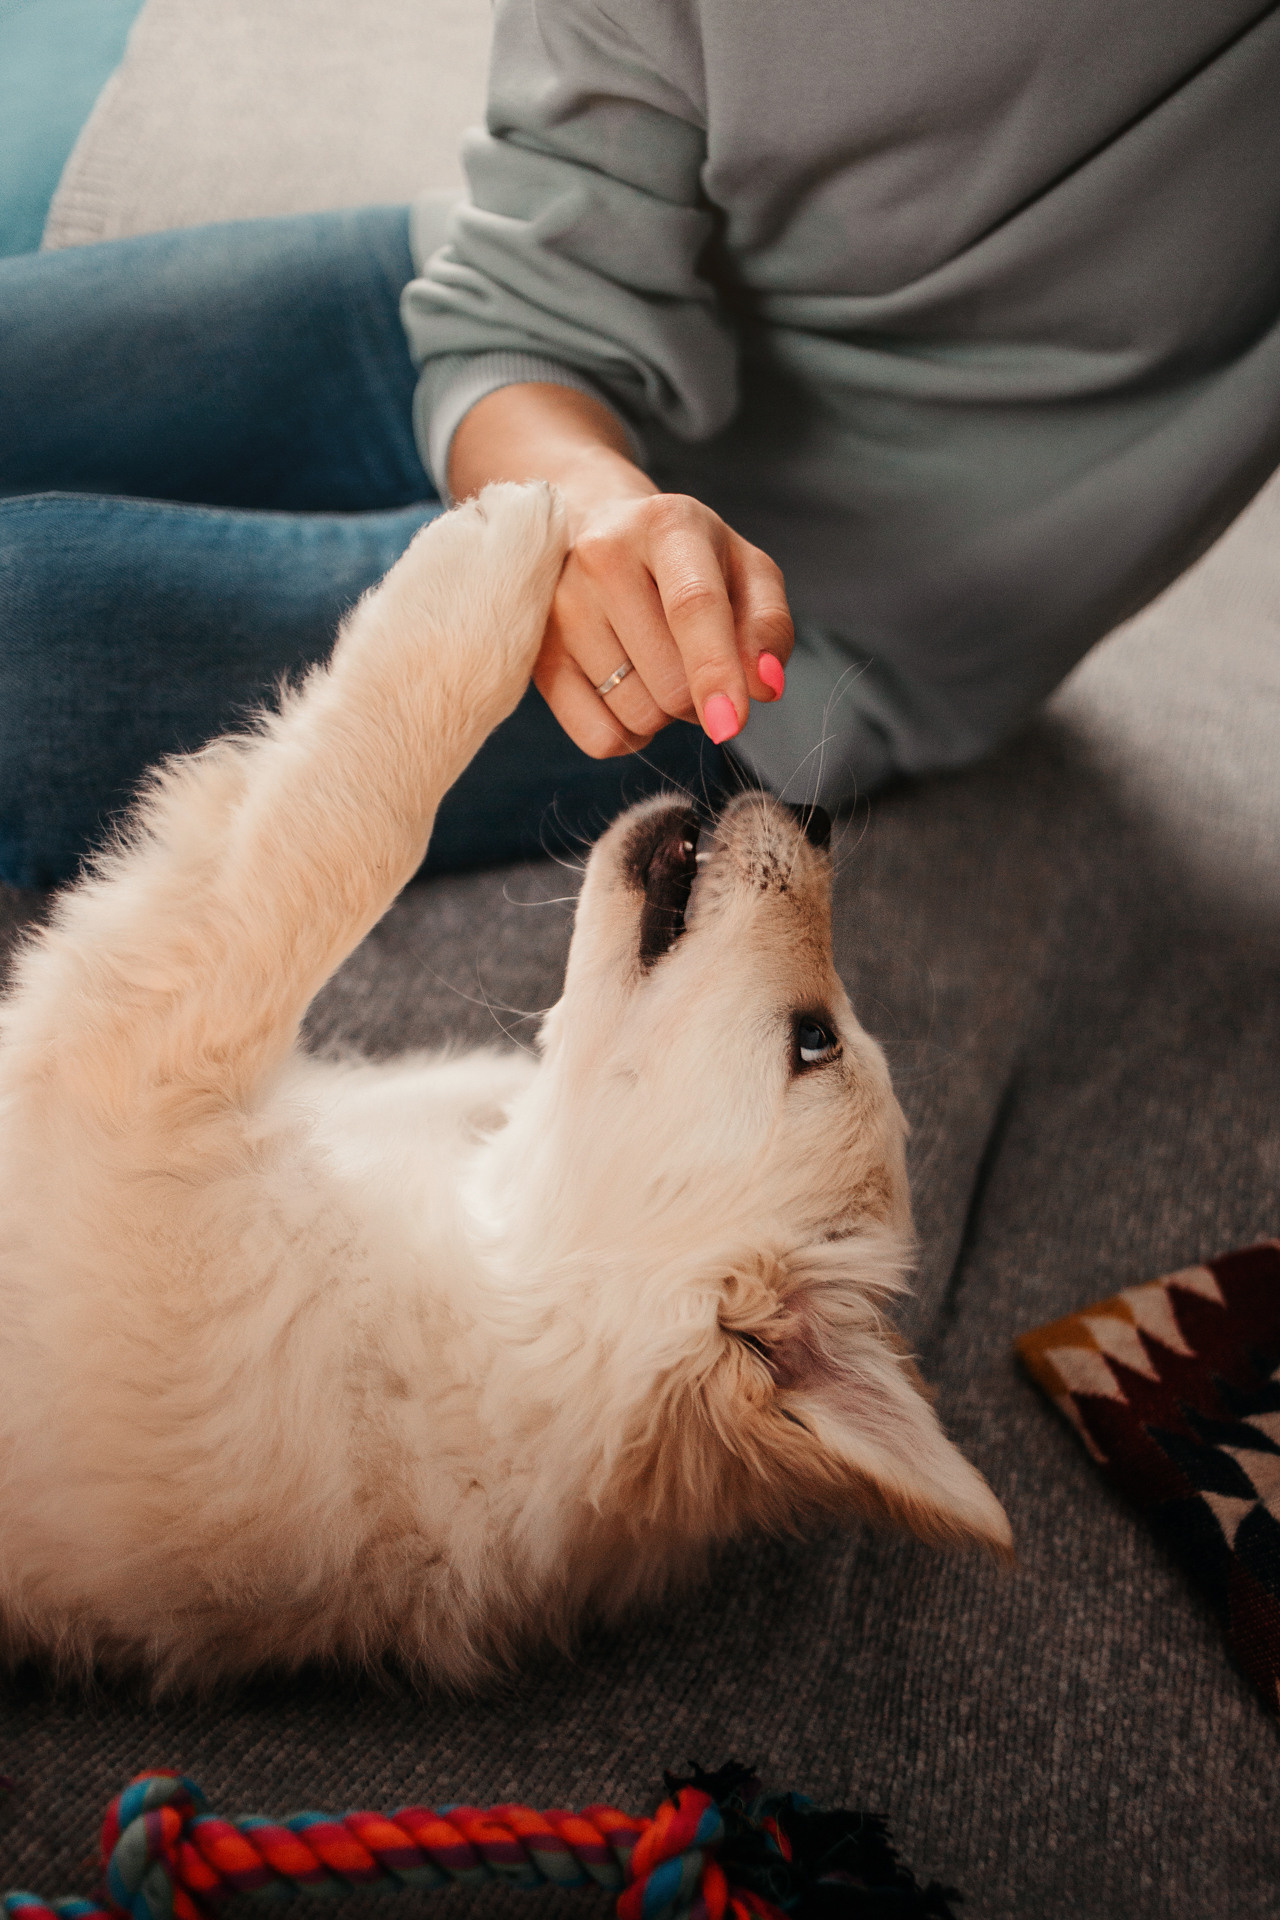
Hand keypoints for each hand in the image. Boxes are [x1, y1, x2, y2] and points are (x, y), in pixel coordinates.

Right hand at [447, 382, 793, 759]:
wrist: (595, 530)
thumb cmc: (686, 561)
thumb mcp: (745, 571)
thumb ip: (769, 625)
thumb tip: (764, 686)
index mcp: (667, 525)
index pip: (693, 606)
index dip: (715, 670)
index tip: (730, 723)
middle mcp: (602, 557)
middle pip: (670, 680)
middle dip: (700, 696)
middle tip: (695, 663)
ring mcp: (561, 606)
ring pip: (636, 713)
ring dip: (665, 714)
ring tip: (657, 666)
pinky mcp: (537, 653)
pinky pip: (598, 737)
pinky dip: (629, 736)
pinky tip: (629, 695)